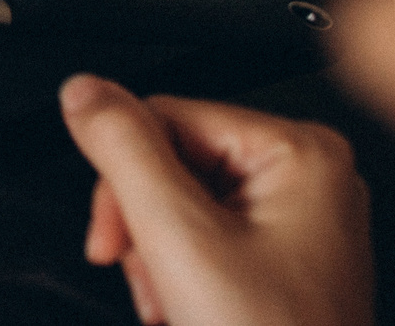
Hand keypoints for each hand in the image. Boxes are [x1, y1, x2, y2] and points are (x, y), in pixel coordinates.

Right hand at [60, 75, 372, 325]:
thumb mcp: (178, 238)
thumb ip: (124, 151)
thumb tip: (84, 91)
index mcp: (301, 152)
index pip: (166, 116)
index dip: (124, 177)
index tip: (115, 235)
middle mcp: (311, 177)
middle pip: (172, 160)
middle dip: (145, 226)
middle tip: (151, 278)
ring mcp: (302, 221)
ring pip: (181, 202)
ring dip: (158, 256)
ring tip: (174, 303)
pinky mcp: (285, 258)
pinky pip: (206, 236)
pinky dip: (182, 274)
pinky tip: (189, 308)